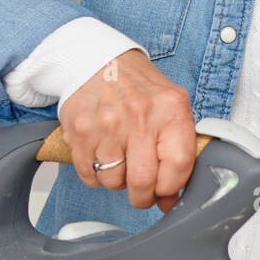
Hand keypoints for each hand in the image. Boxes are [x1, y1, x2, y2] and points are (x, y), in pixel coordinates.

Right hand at [56, 49, 196, 212]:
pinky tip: (102, 153)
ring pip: (113, 182)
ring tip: (120, 159)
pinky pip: (89, 175)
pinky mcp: (80, 132)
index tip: (165, 188)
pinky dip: (96, 174)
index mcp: (170, 109)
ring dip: (117, 181)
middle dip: (143, 196)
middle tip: (141, 190)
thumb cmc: (137, 86)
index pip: (179, 166)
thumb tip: (170, 200)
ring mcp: (107, 125)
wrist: (96, 59)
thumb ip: (177, 150)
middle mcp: (139, 116)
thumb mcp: (170, 106)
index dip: (172, 186)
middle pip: (143, 182)